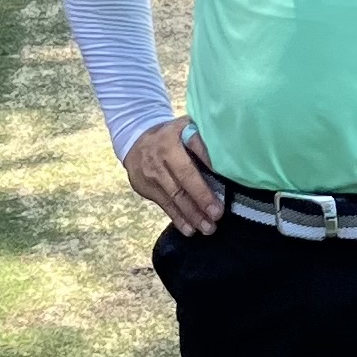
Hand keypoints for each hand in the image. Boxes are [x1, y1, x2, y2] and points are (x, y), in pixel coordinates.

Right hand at [123, 116, 222, 237]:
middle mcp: (158, 162)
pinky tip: (189, 229)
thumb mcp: (184, 126)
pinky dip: (178, 219)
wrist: (135, 140)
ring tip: (207, 228)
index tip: (219, 199)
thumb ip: (200, 140)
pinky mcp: (145, 190)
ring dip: (191, 216)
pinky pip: (164, 206)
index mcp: (170, 144)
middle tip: (216, 217)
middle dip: (199, 203)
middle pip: (181, 186)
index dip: (203, 186)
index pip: (188, 167)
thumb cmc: (171, 134)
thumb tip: (221, 160)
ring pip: (173, 199)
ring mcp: (150, 177)